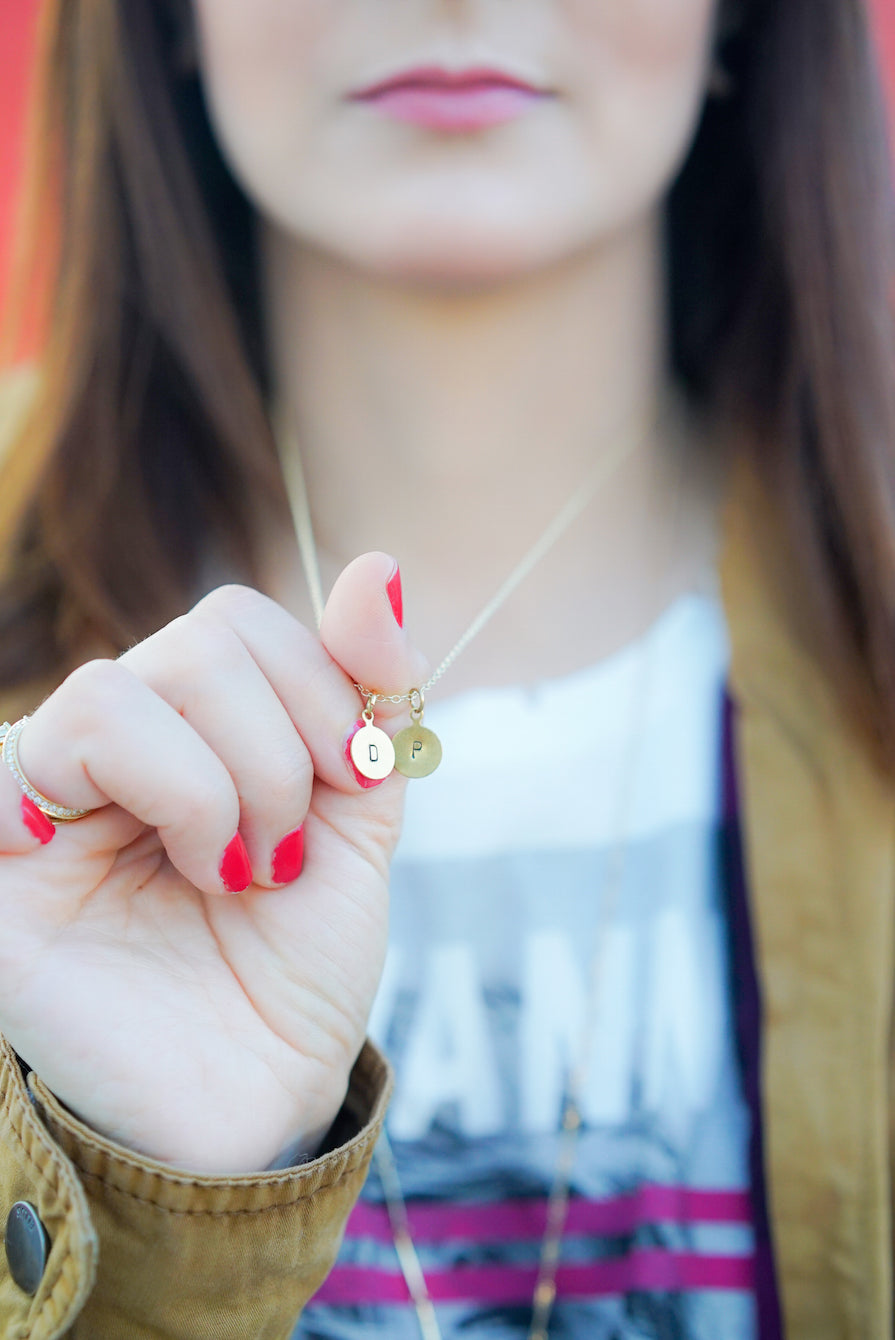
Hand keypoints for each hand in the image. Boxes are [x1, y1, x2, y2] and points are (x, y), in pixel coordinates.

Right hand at [0, 553, 425, 1172]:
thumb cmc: (290, 971)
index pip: (242, 619)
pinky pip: (48, 749)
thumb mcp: (356, 825)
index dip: (321, 682)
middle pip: (201, 640)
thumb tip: (381, 568)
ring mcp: (51, 788)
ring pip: (125, 689)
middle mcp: (121, 742)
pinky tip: (169, 868)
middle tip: (286, 853)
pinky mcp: (2, 842)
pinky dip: (146, 794)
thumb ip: (367, 702)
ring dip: (221, 788)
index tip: (358, 778)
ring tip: (230, 873)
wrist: (246, 1102)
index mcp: (199, 728)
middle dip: (283, 749)